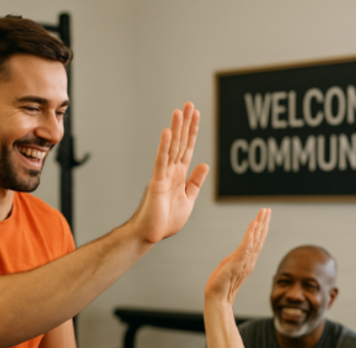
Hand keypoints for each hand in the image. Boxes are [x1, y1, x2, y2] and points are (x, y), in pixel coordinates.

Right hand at [131, 102, 209, 244]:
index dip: (193, 132)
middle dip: (185, 124)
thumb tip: (204, 165)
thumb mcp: (189, 199)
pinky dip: (164, 147)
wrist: (151, 234)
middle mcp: (171, 171)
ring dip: (176, 129)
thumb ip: (195, 182)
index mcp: (180, 175)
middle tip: (189, 104)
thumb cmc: (166, 220)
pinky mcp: (156, 183)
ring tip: (179, 111)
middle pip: (180, 143)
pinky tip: (168, 133)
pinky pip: (161, 162)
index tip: (196, 115)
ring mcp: (163, 175)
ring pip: (171, 148)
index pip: (188, 148)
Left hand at [203, 208, 270, 305]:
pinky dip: (250, 235)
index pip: (257, 241)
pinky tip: (254, 225)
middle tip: (267, 210)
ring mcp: (245, 261)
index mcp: (248, 260)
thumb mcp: (230, 267)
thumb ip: (238, 258)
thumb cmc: (221, 285)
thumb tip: (241, 252)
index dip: (261, 228)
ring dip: (260, 225)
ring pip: (255, 240)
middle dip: (264, 223)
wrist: (217, 298)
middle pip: (260, 238)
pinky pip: (246, 246)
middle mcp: (249, 260)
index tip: (264, 216)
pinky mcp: (238, 263)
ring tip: (263, 213)